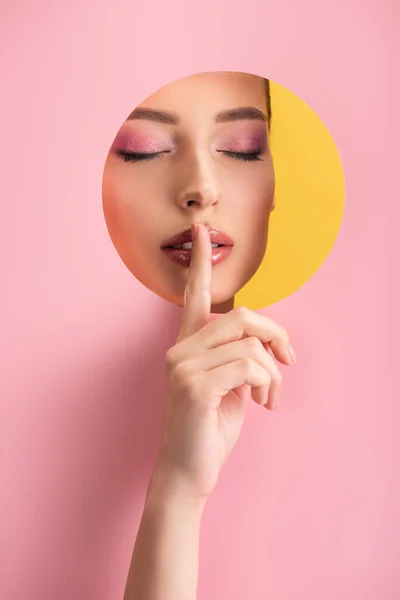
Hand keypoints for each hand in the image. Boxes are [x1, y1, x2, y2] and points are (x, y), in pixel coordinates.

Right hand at [155, 222, 295, 499]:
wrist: (188, 472)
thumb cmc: (209, 429)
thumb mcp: (229, 387)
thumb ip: (239, 357)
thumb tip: (267, 343)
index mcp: (187, 346)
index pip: (193, 295)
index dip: (200, 262)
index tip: (201, 230)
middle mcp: (180, 349)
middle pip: (243, 316)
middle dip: (277, 336)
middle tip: (290, 362)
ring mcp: (183, 366)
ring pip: (251, 343)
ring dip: (274, 373)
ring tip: (271, 397)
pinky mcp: (195, 386)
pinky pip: (251, 366)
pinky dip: (268, 384)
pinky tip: (263, 406)